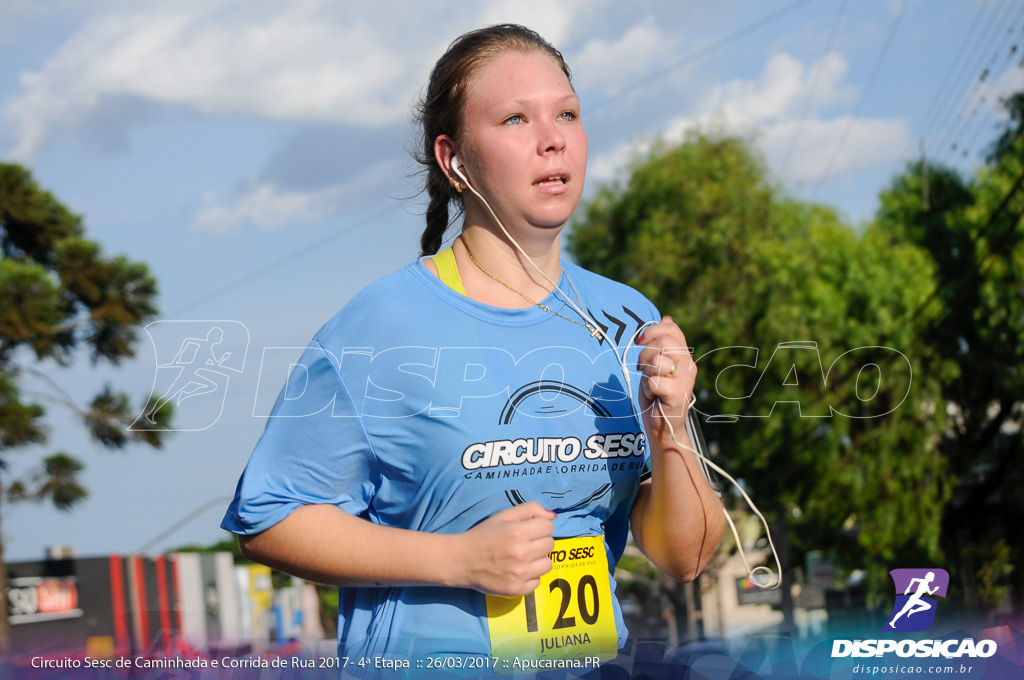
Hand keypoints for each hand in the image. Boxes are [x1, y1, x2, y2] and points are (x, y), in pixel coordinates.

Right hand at [457, 502, 554, 595]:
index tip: (528, 530)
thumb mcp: (503, 515)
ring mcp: (520, 574)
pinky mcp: (517, 589)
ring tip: (522, 558)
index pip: (549, 527)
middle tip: (523, 544)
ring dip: (538, 560)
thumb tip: (553, 516)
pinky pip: (538, 581)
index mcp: (518, 532)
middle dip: (539, 542)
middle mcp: (521, 553)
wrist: (461, 560)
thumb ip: (530, 509)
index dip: (539, 527)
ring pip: (547, 564)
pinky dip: (530, 576)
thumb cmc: (483, 535)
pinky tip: (516, 571)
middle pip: (550, 544)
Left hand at [637, 316, 695, 444]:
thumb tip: (667, 317)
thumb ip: (661, 344)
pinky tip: (654, 397)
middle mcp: (689, 364)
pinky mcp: (679, 394)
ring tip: (651, 384)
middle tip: (643, 369)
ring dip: (647, 373)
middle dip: (644, 354)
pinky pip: (654, 381)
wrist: (662, 425)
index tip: (640, 343)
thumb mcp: (657, 365)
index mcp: (684, 355)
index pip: (671, 329)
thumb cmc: (657, 395)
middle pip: (662, 342)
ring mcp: (686, 379)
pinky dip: (648, 390)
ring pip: (657, 360)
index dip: (651, 331)